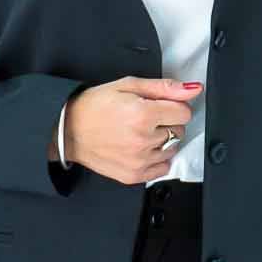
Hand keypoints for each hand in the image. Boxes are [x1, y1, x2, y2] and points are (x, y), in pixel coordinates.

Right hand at [65, 77, 201, 184]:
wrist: (68, 130)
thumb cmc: (95, 106)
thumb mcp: (128, 85)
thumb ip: (164, 88)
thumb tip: (193, 90)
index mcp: (143, 114)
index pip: (184, 112)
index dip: (173, 106)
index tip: (160, 106)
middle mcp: (143, 139)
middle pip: (179, 130)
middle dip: (166, 122)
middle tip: (144, 118)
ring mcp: (139, 160)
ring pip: (172, 148)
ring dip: (162, 140)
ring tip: (139, 133)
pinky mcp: (134, 175)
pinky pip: (163, 168)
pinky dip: (156, 158)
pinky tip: (140, 148)